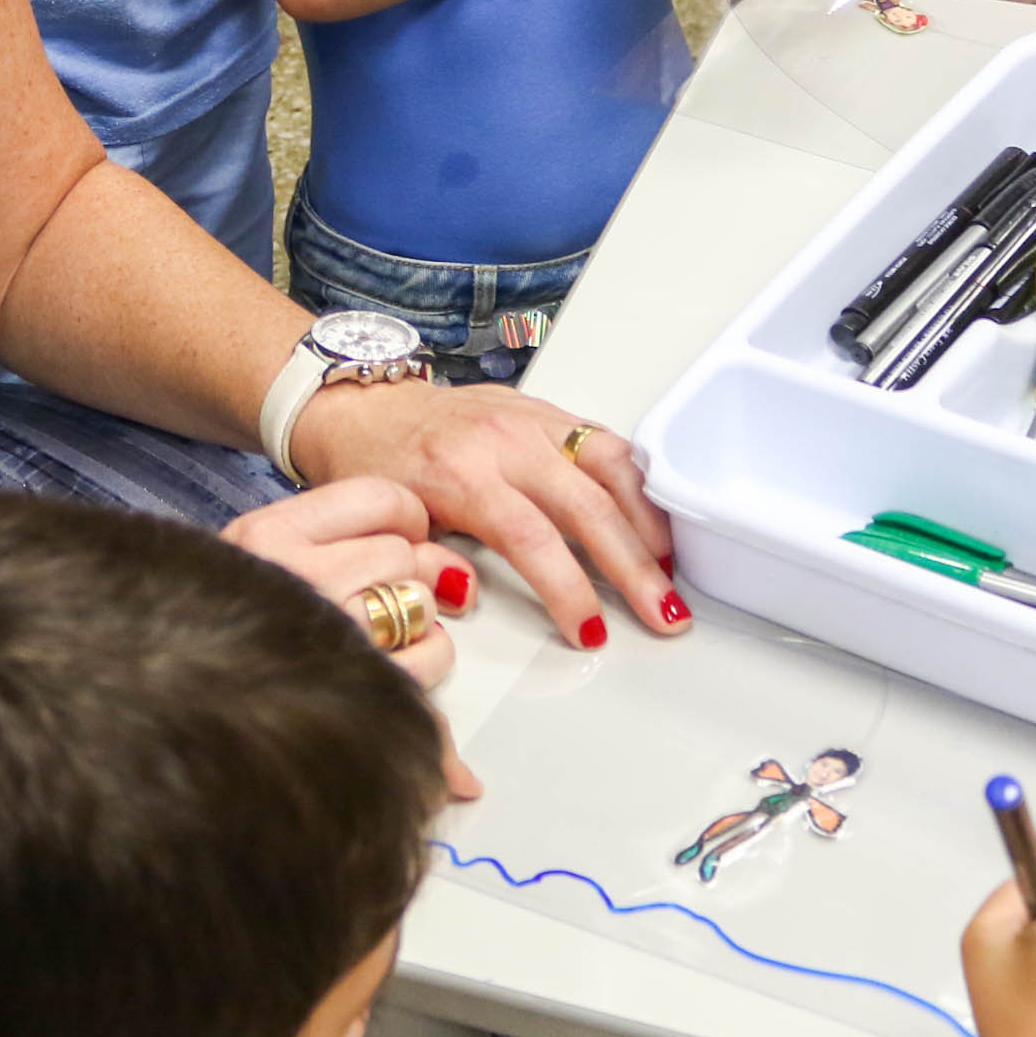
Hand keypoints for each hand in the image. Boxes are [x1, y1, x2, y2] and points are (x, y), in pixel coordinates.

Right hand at [221, 477, 481, 797]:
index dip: (406, 518)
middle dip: (408, 572)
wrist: (185, 699)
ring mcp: (324, 635)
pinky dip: (428, 656)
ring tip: (377, 629)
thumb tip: (439, 558)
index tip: (402, 535)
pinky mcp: (357, 686)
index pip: (378, 498)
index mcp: (267, 535)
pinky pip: (429, 654)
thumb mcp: (264, 557)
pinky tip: (397, 659)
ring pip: (418, 600)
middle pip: (402, 551)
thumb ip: (342, 537)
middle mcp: (293, 579)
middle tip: (382, 591)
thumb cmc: (233, 624)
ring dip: (414, 616)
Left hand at [287, 380, 677, 648]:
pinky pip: (603, 439)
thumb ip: (434, 560)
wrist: (364, 407)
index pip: (533, 538)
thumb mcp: (393, 523)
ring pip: (611, 464)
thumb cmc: (374, 465)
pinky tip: (653, 515)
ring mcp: (530, 419)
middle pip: (588, 506)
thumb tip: (471, 595)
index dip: (569, 589)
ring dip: (649, 520)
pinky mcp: (544, 409)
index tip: (590, 629)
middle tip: (663, 612)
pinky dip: (636, 479)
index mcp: (462, 473)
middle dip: (634, 568)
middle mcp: (504, 441)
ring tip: (671, 567)